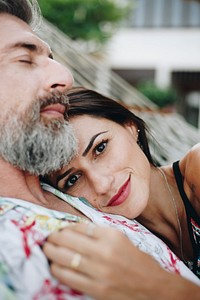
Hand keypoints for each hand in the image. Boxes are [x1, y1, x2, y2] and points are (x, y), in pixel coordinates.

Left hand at [43, 223, 199, 299]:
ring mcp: (100, 272)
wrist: (152, 286)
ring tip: (48, 249)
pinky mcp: (97, 289)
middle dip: (54, 237)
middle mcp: (105, 252)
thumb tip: (75, 228)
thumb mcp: (121, 238)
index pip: (80, 227)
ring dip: (52, 253)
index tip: (61, 228)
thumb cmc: (136, 259)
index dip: (66, 227)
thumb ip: (99, 232)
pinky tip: (55, 266)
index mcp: (112, 236)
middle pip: (68, 240)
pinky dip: (58, 270)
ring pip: (65, 258)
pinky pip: (69, 278)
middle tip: (49, 238)